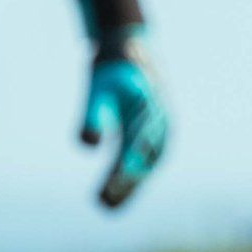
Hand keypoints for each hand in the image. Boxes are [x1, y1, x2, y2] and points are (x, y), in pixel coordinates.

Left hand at [80, 49, 167, 209]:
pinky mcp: (157, 131)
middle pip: (143, 162)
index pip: (133, 152)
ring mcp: (163, 128)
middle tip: (103, 205)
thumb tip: (88, 147)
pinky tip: (116, 191)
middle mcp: (161, 123)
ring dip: (130, 184)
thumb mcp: (97, 87)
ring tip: (107, 204)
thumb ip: (91, 115)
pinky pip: (147, 158)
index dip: (120, 177)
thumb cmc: (111, 68)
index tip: (104, 196)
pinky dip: (134, 175)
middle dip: (125, 186)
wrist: (131, 46)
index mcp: (148, 111)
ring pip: (147, 163)